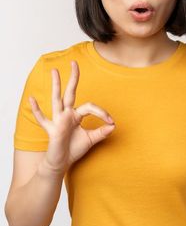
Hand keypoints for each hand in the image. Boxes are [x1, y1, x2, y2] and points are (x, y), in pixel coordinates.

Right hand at [29, 60, 116, 174]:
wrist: (61, 162)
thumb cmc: (74, 149)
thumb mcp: (91, 139)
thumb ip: (101, 132)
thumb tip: (113, 126)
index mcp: (76, 115)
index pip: (90, 107)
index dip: (102, 113)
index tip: (111, 122)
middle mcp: (66, 114)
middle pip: (70, 93)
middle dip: (73, 78)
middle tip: (75, 63)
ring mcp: (58, 120)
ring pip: (57, 99)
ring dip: (56, 85)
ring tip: (54, 71)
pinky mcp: (52, 129)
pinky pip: (43, 118)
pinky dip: (37, 109)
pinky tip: (32, 99)